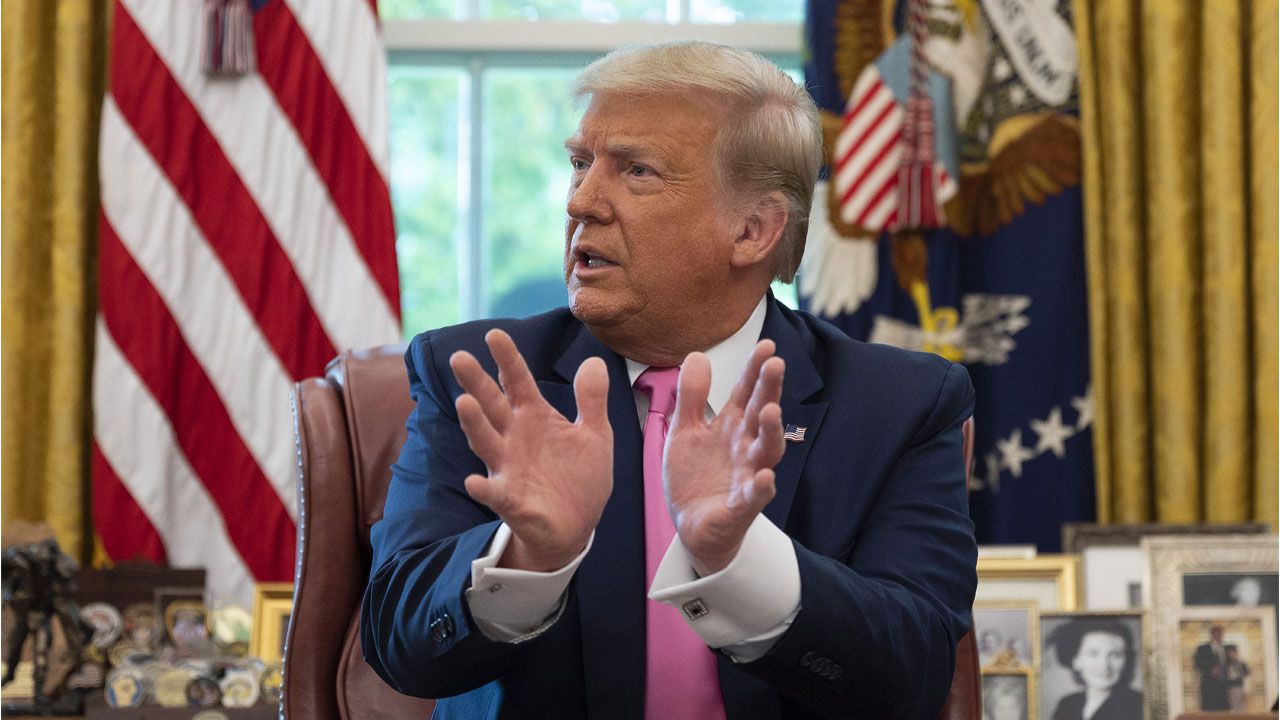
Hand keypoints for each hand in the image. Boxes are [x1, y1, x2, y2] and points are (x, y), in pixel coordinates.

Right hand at [449, 329, 612, 571]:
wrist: (577, 526)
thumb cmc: (579, 477)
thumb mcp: (595, 435)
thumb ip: (591, 400)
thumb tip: (593, 361)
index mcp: (534, 417)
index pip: (517, 382)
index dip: (507, 359)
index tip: (494, 334)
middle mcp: (514, 438)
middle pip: (492, 405)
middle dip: (476, 382)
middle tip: (459, 357)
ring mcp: (508, 468)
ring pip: (486, 442)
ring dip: (474, 424)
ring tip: (464, 403)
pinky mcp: (511, 501)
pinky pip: (494, 494)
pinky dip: (483, 488)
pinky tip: (474, 481)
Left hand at [663, 340, 784, 575]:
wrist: (691, 525)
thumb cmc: (695, 477)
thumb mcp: (684, 430)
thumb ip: (692, 396)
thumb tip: (697, 355)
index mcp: (732, 427)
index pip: (747, 393)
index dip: (755, 369)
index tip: (766, 344)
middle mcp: (745, 448)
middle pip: (762, 415)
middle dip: (769, 390)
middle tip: (775, 364)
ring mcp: (747, 476)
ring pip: (766, 452)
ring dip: (772, 432)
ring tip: (772, 411)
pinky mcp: (741, 507)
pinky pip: (754, 497)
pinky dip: (761, 488)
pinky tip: (764, 477)